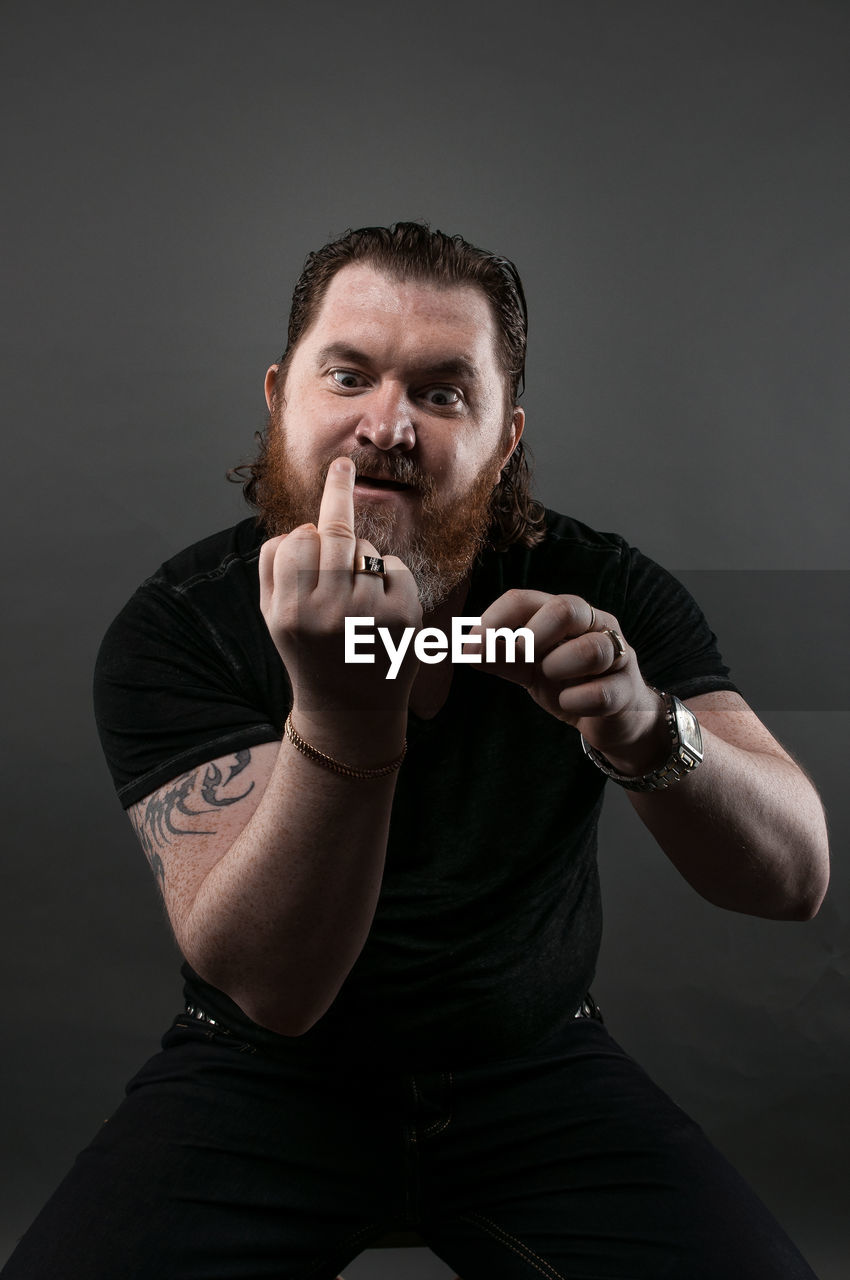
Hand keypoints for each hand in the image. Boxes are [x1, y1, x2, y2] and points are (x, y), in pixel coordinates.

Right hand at [259, 458, 421, 734]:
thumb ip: (274, 566)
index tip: (312, 520)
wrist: (351, 712)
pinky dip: (389, 574)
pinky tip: (381, 605)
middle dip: (338, 503)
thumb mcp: (273, 617)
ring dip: (361, 555)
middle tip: (343, 465)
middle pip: (332, 535)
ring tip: (354, 595)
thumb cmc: (309, 652)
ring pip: (366, 549)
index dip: (304, 533)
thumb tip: (304, 522)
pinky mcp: (404, 617)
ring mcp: (369, 616)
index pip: (296, 540)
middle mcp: (327, 615)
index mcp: (289, 614)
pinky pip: (395, 565)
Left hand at [467, 590, 667, 769]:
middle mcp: (593, 625)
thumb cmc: (569, 683)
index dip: (494, 620)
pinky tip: (569, 704)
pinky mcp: (628, 690)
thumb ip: (502, 658)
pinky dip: (578, 700)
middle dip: (532, 636)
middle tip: (519, 658)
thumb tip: (467, 648)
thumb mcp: (530, 669)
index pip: (524, 599)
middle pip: (566, 607)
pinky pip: (604, 691)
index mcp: (563, 614)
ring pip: (593, 648)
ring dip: (560, 665)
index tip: (471, 645)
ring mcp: (617, 655)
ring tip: (550, 677)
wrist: (614, 719)